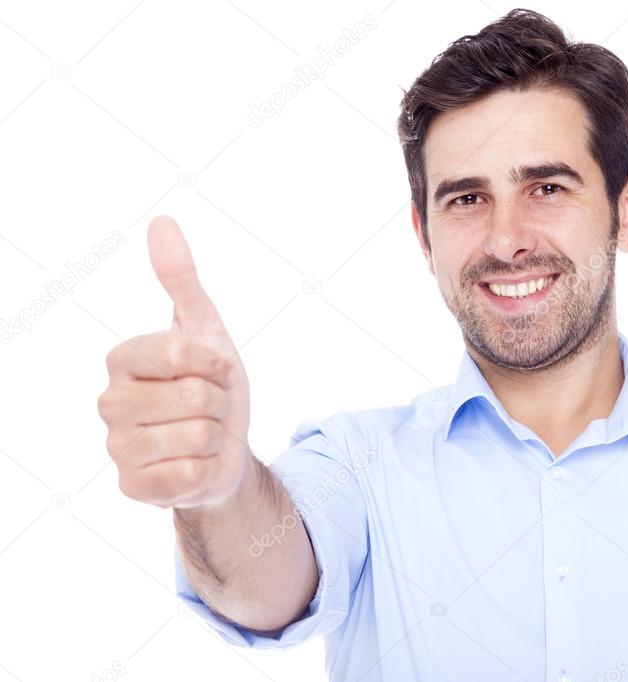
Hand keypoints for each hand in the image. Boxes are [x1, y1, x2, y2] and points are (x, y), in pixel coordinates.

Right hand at [97, 215, 252, 508]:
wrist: (223, 447)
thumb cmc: (210, 385)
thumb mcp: (206, 330)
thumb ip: (181, 280)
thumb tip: (162, 223)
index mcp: (123, 358)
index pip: (181, 352)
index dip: (217, 364)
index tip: (215, 370)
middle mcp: (110, 402)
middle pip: (196, 397)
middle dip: (220, 402)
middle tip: (209, 406)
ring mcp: (118, 448)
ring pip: (198, 437)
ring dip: (216, 436)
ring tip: (202, 433)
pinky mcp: (133, 487)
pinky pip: (190, 475)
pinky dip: (207, 469)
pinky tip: (195, 464)